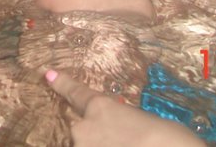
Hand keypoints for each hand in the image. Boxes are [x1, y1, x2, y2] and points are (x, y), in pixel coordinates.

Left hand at [45, 69, 203, 146]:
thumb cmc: (166, 138)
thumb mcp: (142, 121)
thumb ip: (120, 121)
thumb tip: (116, 128)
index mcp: (100, 107)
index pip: (76, 93)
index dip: (63, 84)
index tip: (49, 75)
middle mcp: (84, 128)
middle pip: (80, 130)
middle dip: (95, 136)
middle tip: (123, 139)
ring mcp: (83, 146)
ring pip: (83, 144)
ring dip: (98, 144)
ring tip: (128, 144)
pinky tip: (123, 146)